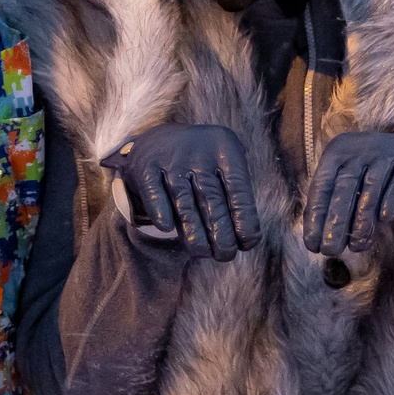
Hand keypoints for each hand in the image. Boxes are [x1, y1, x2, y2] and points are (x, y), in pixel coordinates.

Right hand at [100, 124, 261, 260]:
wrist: (160, 139)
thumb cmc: (202, 163)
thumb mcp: (225, 164)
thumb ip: (236, 194)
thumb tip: (245, 237)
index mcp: (225, 149)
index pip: (239, 190)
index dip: (244, 220)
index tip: (247, 244)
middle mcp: (199, 153)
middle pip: (213, 199)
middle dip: (221, 233)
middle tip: (225, 255)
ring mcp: (171, 160)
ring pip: (184, 202)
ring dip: (194, 232)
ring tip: (202, 252)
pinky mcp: (146, 167)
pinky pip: (154, 193)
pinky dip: (160, 211)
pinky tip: (166, 228)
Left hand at [305, 131, 393, 258]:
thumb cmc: (370, 172)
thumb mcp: (348, 179)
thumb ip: (334, 203)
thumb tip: (318, 239)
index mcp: (336, 152)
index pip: (321, 186)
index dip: (316, 217)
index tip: (313, 245)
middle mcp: (359, 149)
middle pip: (344, 187)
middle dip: (335, 222)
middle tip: (331, 250)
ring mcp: (386, 152)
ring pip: (371, 187)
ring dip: (362, 220)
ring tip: (356, 246)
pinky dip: (392, 200)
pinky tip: (386, 220)